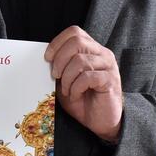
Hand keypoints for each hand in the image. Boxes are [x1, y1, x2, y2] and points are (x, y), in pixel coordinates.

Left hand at [45, 26, 122, 141]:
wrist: (100, 123)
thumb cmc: (83, 101)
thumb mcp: (65, 81)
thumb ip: (59, 67)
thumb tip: (44, 58)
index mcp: (92, 50)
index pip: (75, 32)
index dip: (58, 43)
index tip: (47, 58)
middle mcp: (102, 54)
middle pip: (77, 42)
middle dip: (60, 59)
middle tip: (55, 76)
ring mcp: (108, 66)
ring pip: (80, 60)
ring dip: (67, 78)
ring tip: (67, 90)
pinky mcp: (110, 80)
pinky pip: (87, 77)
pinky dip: (76, 88)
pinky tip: (76, 95)